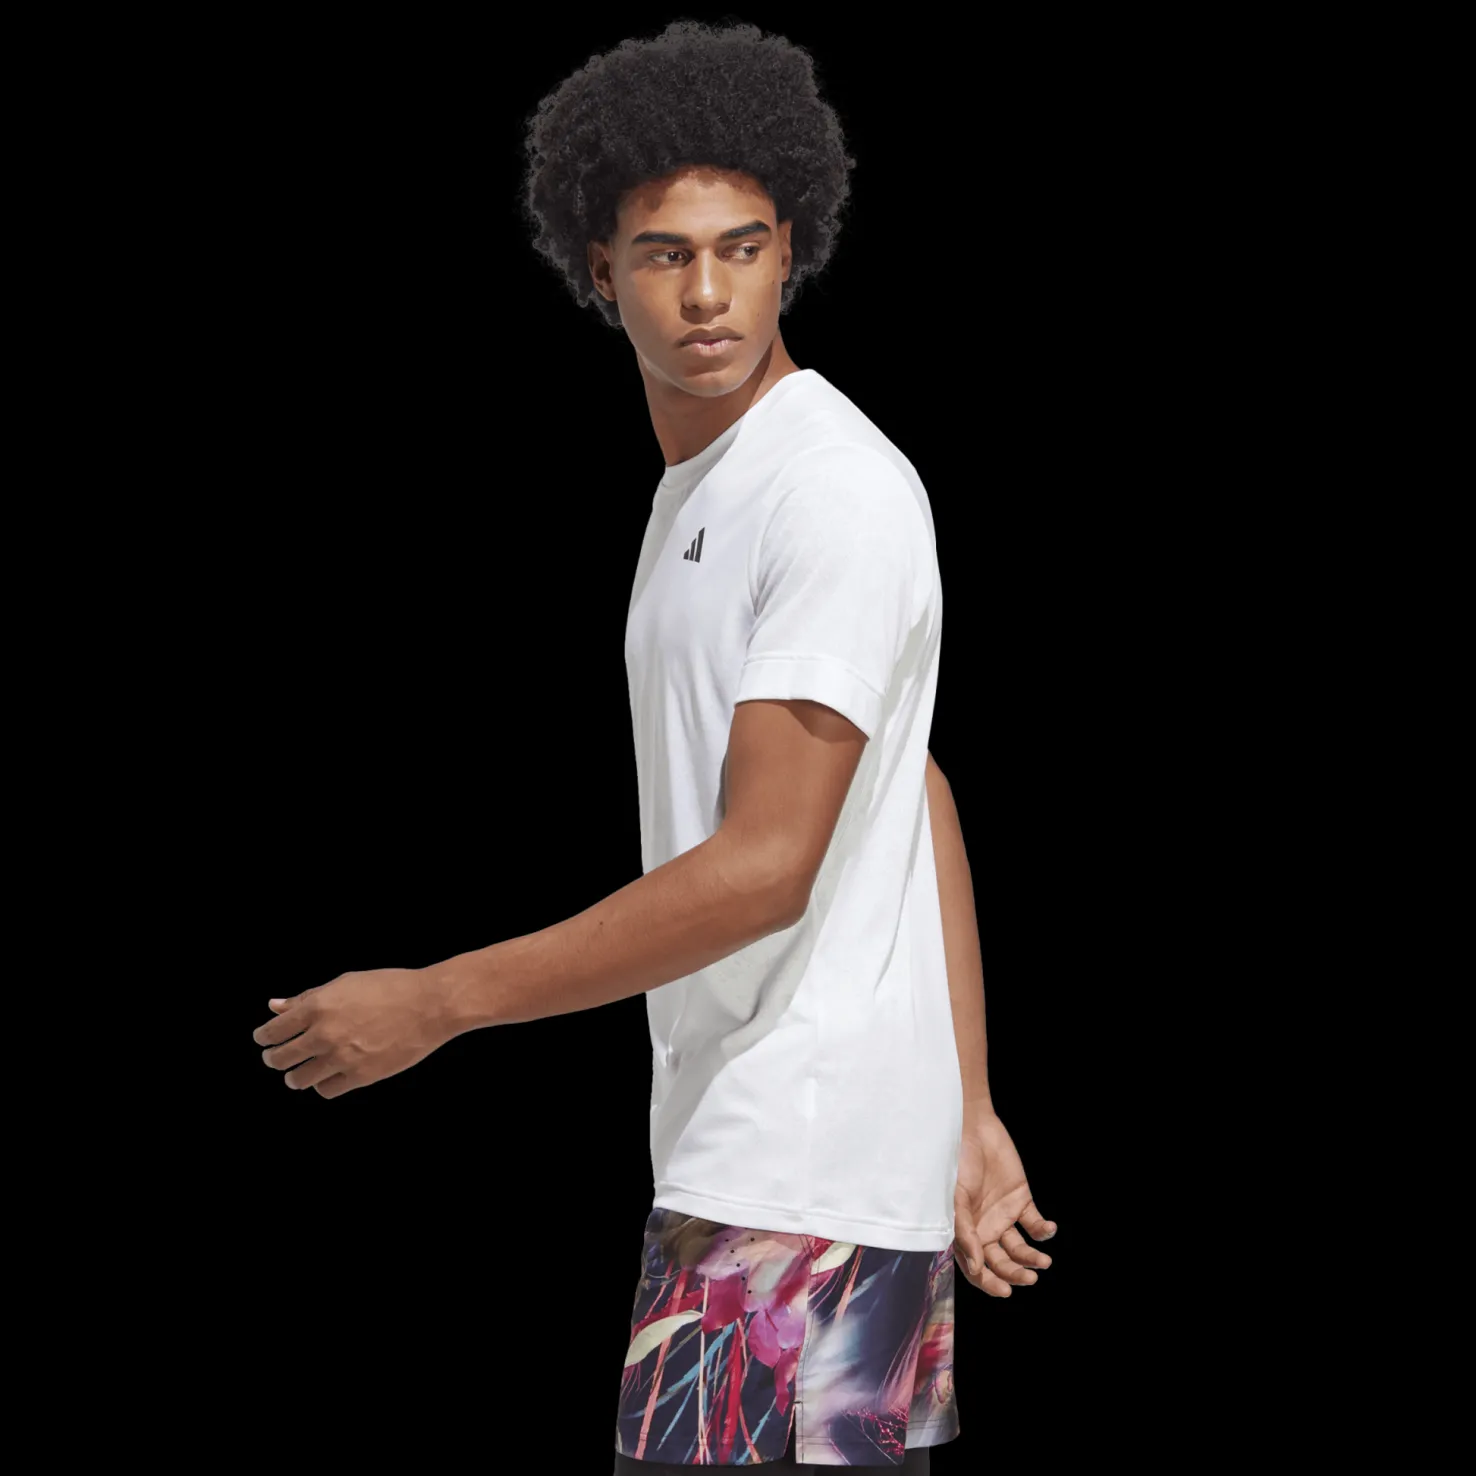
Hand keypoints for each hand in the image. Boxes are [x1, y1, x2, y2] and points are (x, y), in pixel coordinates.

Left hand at [253, 968, 450, 1098]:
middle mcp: (324, 1033)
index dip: (264, 1037)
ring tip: (298, 1074)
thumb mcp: (345, 983)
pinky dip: (322, 1085)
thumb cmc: (390, 987)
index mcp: (318, 1006)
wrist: (430, 1006)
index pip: (274, 1030)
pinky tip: (327, 1077)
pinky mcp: (360, 1076)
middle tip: (275, 1058)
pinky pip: (326, 1090)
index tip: (263, 1040)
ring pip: (299, 1079)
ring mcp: (341, 1057)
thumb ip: (307, 997)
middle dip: (273, 1059)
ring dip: (295, 1076)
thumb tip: (275, 1006)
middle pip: (280, 1058)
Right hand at [952, 1109, 1056, 1296]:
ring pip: (1020, 1248)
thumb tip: (977, 1267)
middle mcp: (985, 1229)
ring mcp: (1004, 1216)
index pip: (977, 1268)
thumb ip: (965, 1232)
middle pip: (1001, 1263)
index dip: (989, 1283)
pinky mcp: (1021, 1200)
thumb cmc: (956, 1162)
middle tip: (1030, 1278)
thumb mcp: (955, 1198)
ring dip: (1032, 1258)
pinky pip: (1035, 1223)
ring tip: (1043, 1261)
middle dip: (1015, 1274)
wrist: (973, 1128)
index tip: (1005, 1291)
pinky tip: (1048, 1229)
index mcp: (966, 1232)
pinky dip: (1044, 1231)